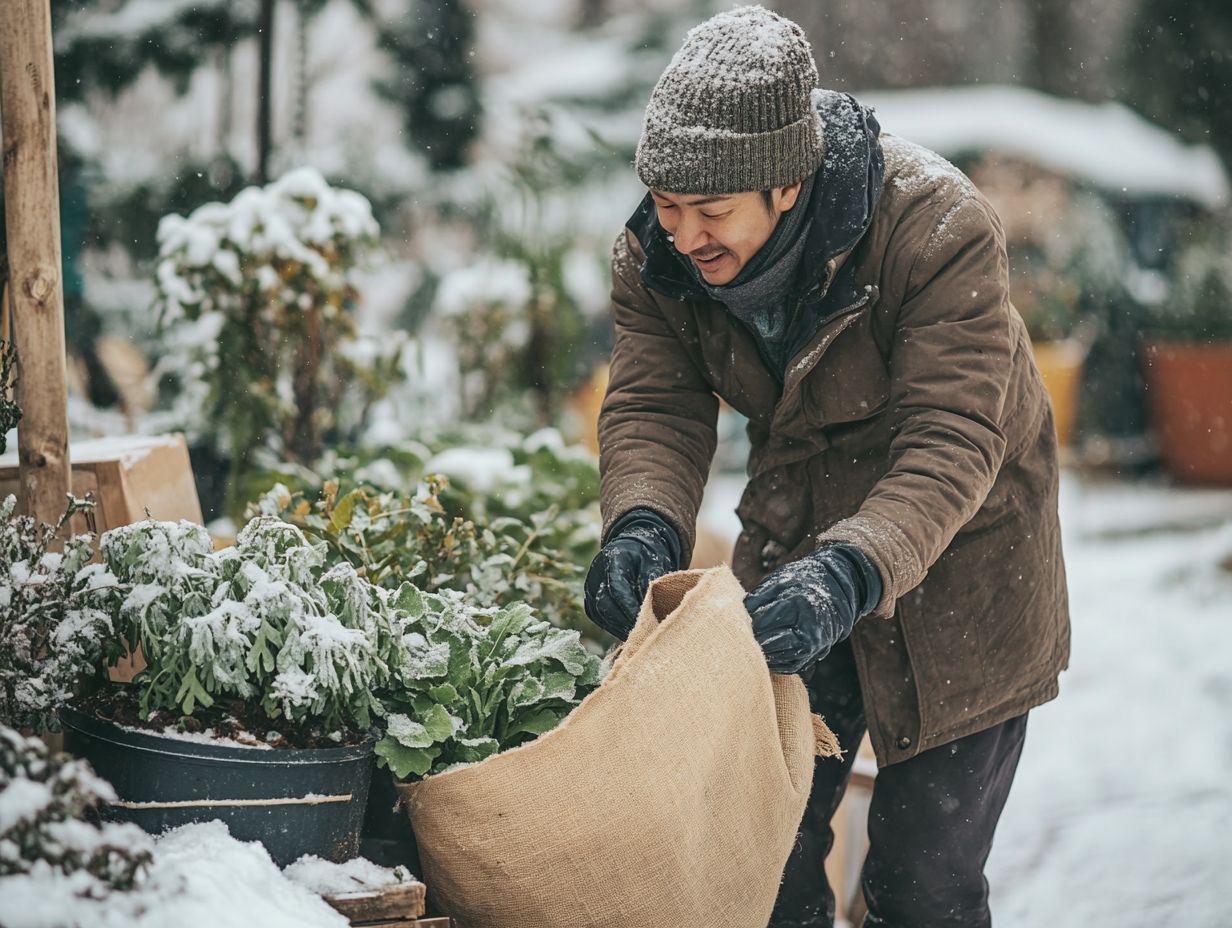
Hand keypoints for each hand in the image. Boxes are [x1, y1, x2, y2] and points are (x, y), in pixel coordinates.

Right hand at [584, 508, 681, 640]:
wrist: (631, 548)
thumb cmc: (646, 556)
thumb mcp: (654, 562)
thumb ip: (651, 580)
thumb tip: (648, 604)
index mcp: (612, 560)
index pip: (617, 590)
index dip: (629, 608)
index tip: (645, 622)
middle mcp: (596, 574)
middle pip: (604, 605)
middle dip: (623, 623)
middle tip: (642, 635)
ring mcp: (590, 586)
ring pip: (599, 613)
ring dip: (617, 627)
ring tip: (636, 636)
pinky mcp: (589, 598)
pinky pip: (597, 616)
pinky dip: (611, 626)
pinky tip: (626, 631)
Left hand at [744, 544, 881, 673]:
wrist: (838, 590)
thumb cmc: (803, 581)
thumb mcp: (779, 581)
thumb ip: (758, 598)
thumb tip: (738, 616)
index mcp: (799, 605)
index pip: (762, 622)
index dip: (746, 623)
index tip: (735, 621)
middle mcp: (809, 629)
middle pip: (768, 644)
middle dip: (752, 640)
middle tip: (737, 636)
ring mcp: (813, 646)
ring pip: (777, 658)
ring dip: (761, 652)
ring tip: (750, 643)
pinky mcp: (813, 656)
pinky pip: (787, 666)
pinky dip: (774, 660)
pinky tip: (766, 650)